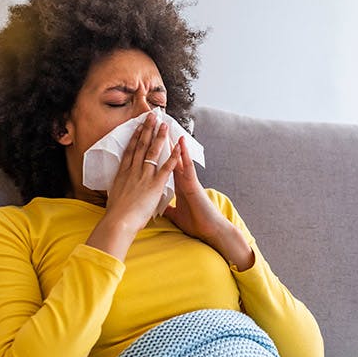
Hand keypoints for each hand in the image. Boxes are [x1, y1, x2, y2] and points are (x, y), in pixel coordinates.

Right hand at [86, 112, 178, 259]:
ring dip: (159, 136)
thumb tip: (117, 192)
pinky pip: (166, 167)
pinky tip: (177, 146)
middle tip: (151, 116)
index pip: (130, 151)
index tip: (138, 126)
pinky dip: (173, 155)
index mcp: (122, 174)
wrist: (118, 221)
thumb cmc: (115, 215)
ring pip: (152, 152)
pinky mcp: (155, 184)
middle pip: (140, 146)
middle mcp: (133, 171)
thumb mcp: (114, 197)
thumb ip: (119, 191)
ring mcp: (144, 176)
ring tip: (163, 124)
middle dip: (147, 129)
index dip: (135, 137)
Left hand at [164, 137, 254, 268]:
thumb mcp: (176, 214)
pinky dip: (184, 154)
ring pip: (178, 157)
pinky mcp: (194, 184)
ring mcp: (189, 180)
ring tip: (165, 125)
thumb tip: (159, 208)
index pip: (163, 165)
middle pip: (169, 157)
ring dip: (172, 142)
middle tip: (153, 126)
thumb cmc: (196, 223)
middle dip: (161, 142)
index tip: (147, 141)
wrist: (210, 230)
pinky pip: (187, 166)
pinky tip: (181, 142)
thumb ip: (168, 208)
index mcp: (177, 185)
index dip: (155, 153)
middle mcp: (182, 179)